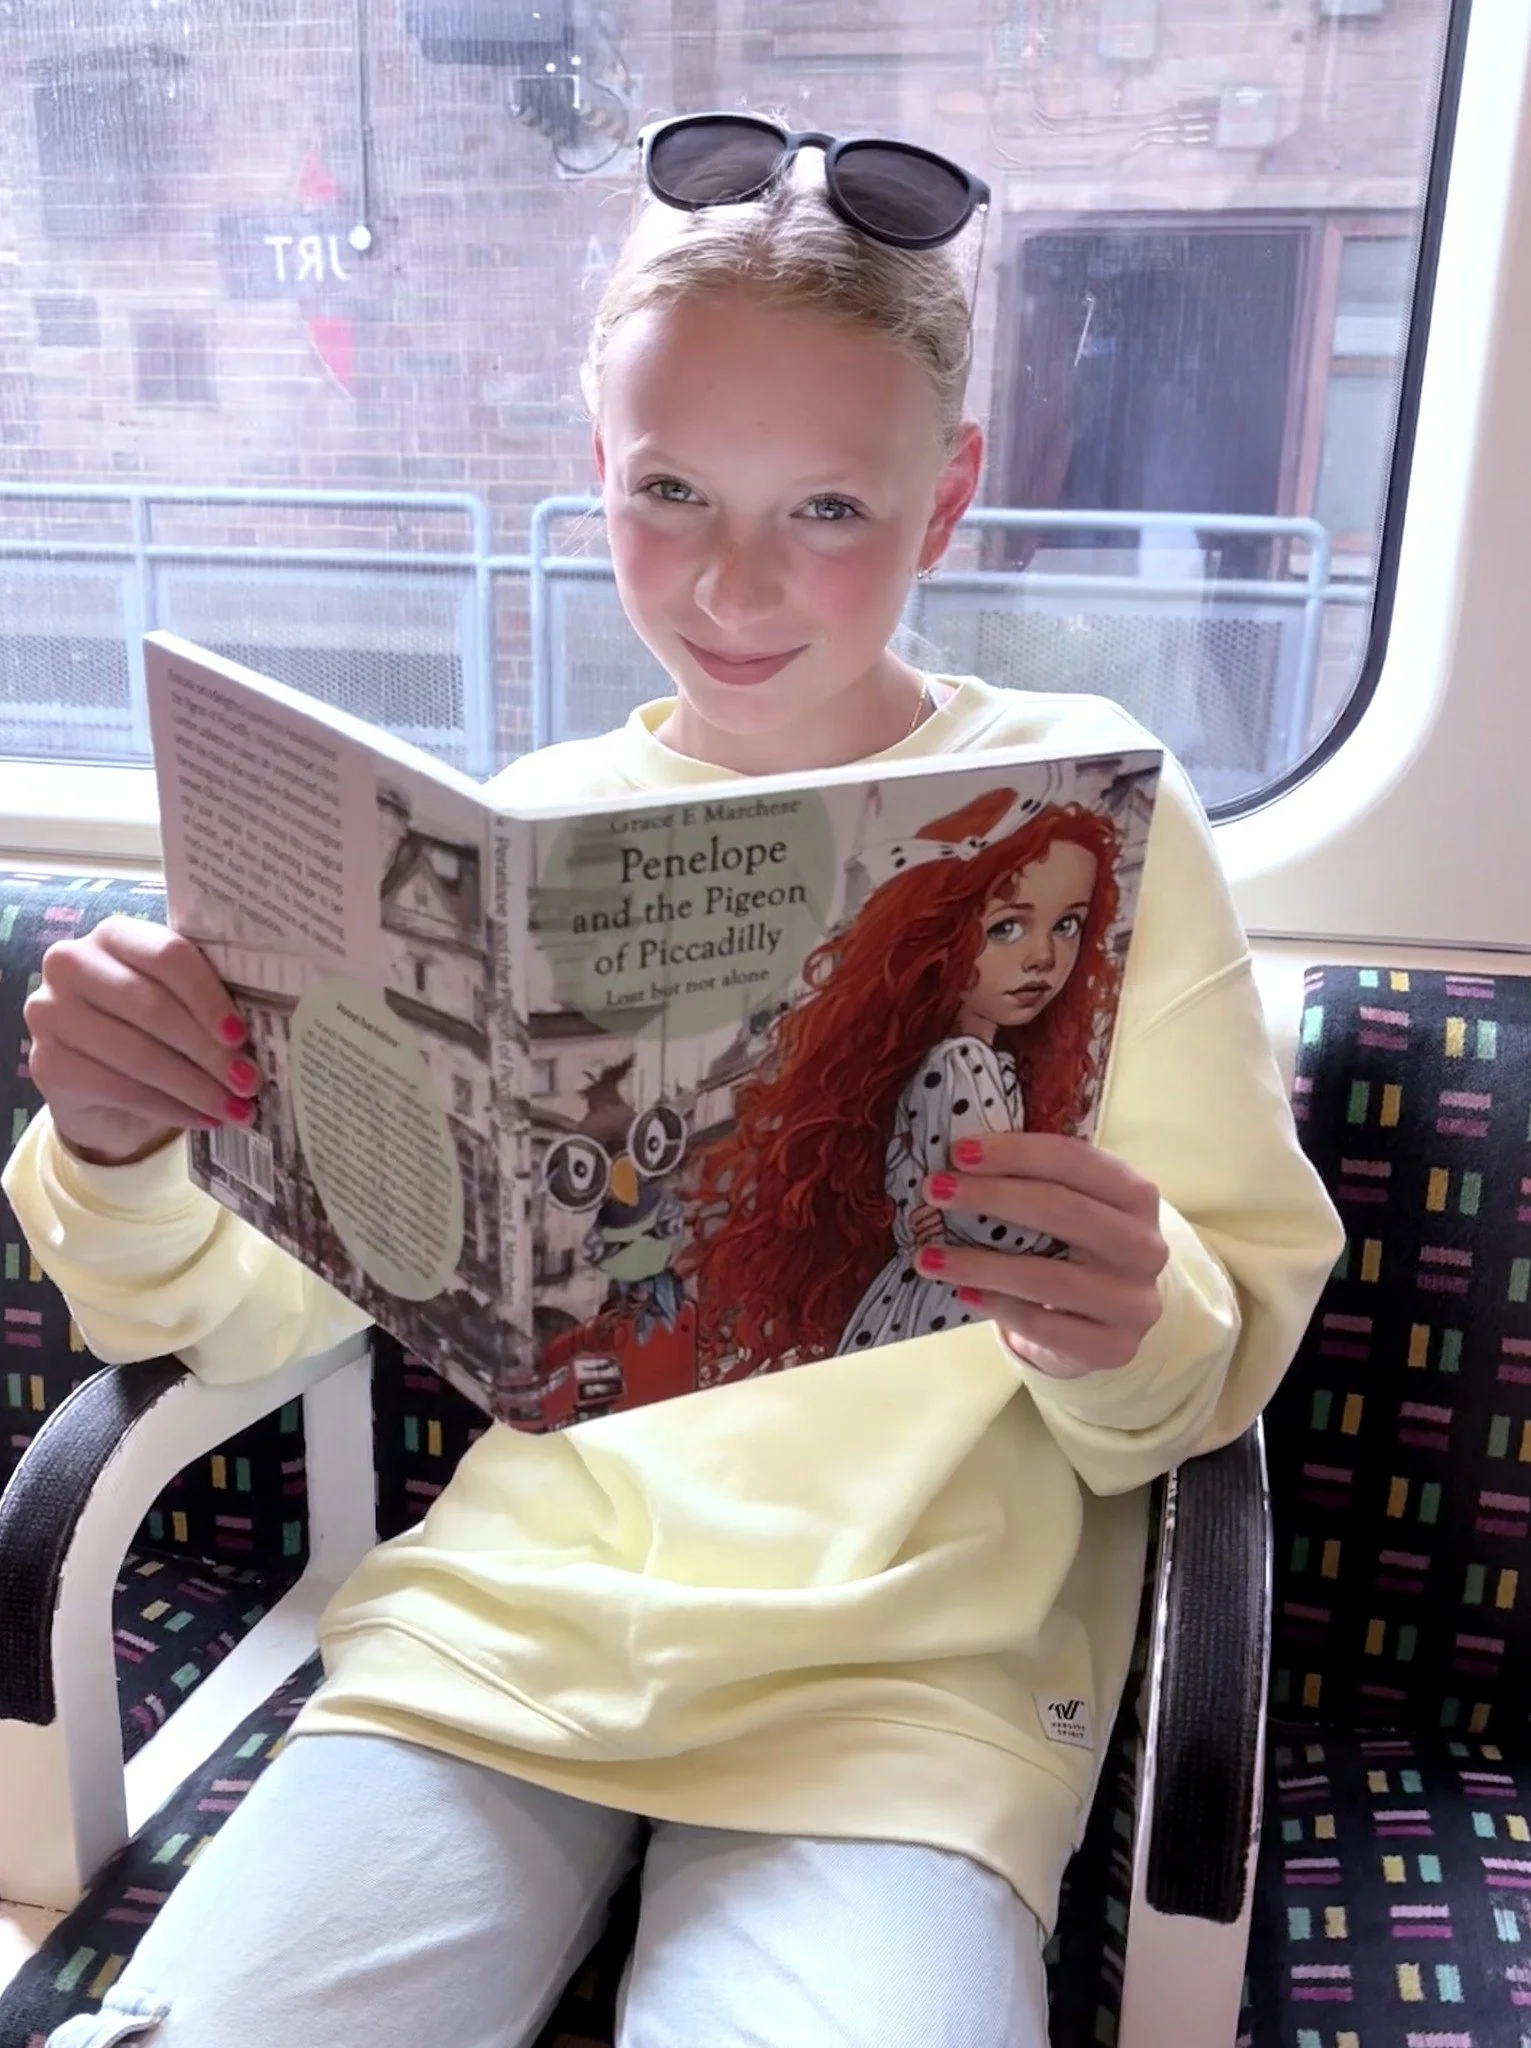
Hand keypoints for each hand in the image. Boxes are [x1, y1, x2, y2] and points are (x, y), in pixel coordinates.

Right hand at [24, 916, 260, 1165]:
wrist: (102, 1080)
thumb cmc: (154, 1027)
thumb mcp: (179, 1001)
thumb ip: (210, 999)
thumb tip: (269, 1030)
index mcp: (115, 934)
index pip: (166, 955)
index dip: (207, 996)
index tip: (242, 1034)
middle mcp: (72, 963)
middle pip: (151, 1006)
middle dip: (208, 1050)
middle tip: (250, 1081)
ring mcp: (50, 1012)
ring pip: (136, 1053)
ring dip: (195, 1087)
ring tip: (237, 1108)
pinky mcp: (46, 1063)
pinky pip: (118, 1088)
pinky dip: (170, 1108)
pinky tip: (204, 1120)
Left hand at [915, 1133, 1166, 1379]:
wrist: (1105, 1321)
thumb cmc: (1074, 1248)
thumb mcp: (1070, 1206)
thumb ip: (1033, 1181)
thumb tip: (958, 1162)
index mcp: (1136, 1195)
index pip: (1075, 1161)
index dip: (1016, 1153)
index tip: (958, 1151)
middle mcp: (1146, 1247)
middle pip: (1065, 1212)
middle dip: (991, 1197)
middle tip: (935, 1191)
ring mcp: (1134, 1302)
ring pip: (1051, 1277)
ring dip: (980, 1264)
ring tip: (928, 1256)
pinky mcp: (1115, 1348)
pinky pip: (1046, 1327)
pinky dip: (999, 1307)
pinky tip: (963, 1293)